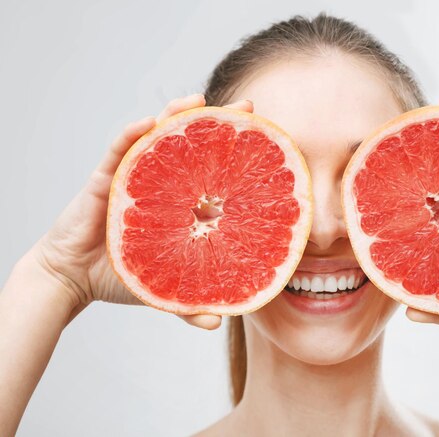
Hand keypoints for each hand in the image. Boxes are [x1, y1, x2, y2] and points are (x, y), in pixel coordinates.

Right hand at [29, 94, 253, 329]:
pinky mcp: (105, 179)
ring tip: (197, 100)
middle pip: (190, 143)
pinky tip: (147, 123)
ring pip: (156, 136)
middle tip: (244, 107)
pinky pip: (118, 151)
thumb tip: (220, 322)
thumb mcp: (163, 288)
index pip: (210, 169)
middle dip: (216, 122)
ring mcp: (133, 175)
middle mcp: (159, 181)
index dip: (234, 152)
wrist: (74, 277)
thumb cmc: (121, 274)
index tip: (264, 137)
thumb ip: (188, 303)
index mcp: (179, 201)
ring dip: (175, 114)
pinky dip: (131, 135)